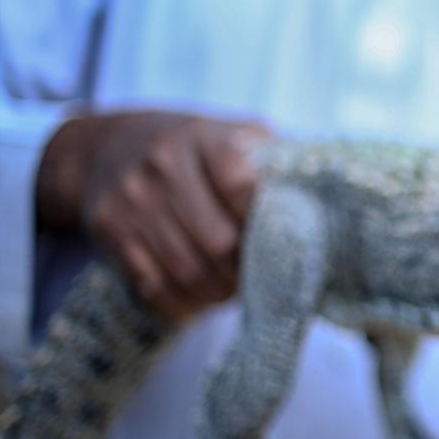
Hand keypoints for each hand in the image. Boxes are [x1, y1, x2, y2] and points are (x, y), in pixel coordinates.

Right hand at [36, 111, 270, 321]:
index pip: (242, 186)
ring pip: (187, 270)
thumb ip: (278, 161)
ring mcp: (132, 199)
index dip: (264, 222)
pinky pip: (151, 286)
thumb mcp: (238, 134)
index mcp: (205, 138)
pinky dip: (183, 304)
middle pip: (218, 242)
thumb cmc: (197, 148)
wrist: (108, 146)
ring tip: (234, 289)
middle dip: (245, 270)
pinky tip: (201, 299)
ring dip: (219, 293)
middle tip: (261, 277)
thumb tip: (330, 199)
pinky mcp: (110, 229)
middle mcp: (163, 164)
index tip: (278, 236)